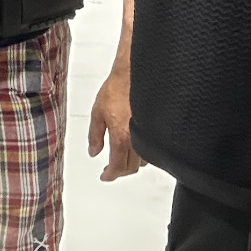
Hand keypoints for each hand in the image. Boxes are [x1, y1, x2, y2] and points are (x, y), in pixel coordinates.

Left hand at [86, 63, 144, 181]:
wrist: (134, 74)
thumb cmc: (116, 89)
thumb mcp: (97, 112)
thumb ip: (95, 135)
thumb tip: (94, 151)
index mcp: (121, 137)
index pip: (118, 166)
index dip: (110, 175)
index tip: (105, 177)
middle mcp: (137, 139)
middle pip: (131, 168)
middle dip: (120, 171)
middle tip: (111, 169)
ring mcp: (148, 135)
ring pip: (143, 161)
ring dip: (132, 163)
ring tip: (122, 159)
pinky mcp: (156, 129)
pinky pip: (151, 149)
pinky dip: (143, 154)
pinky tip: (136, 148)